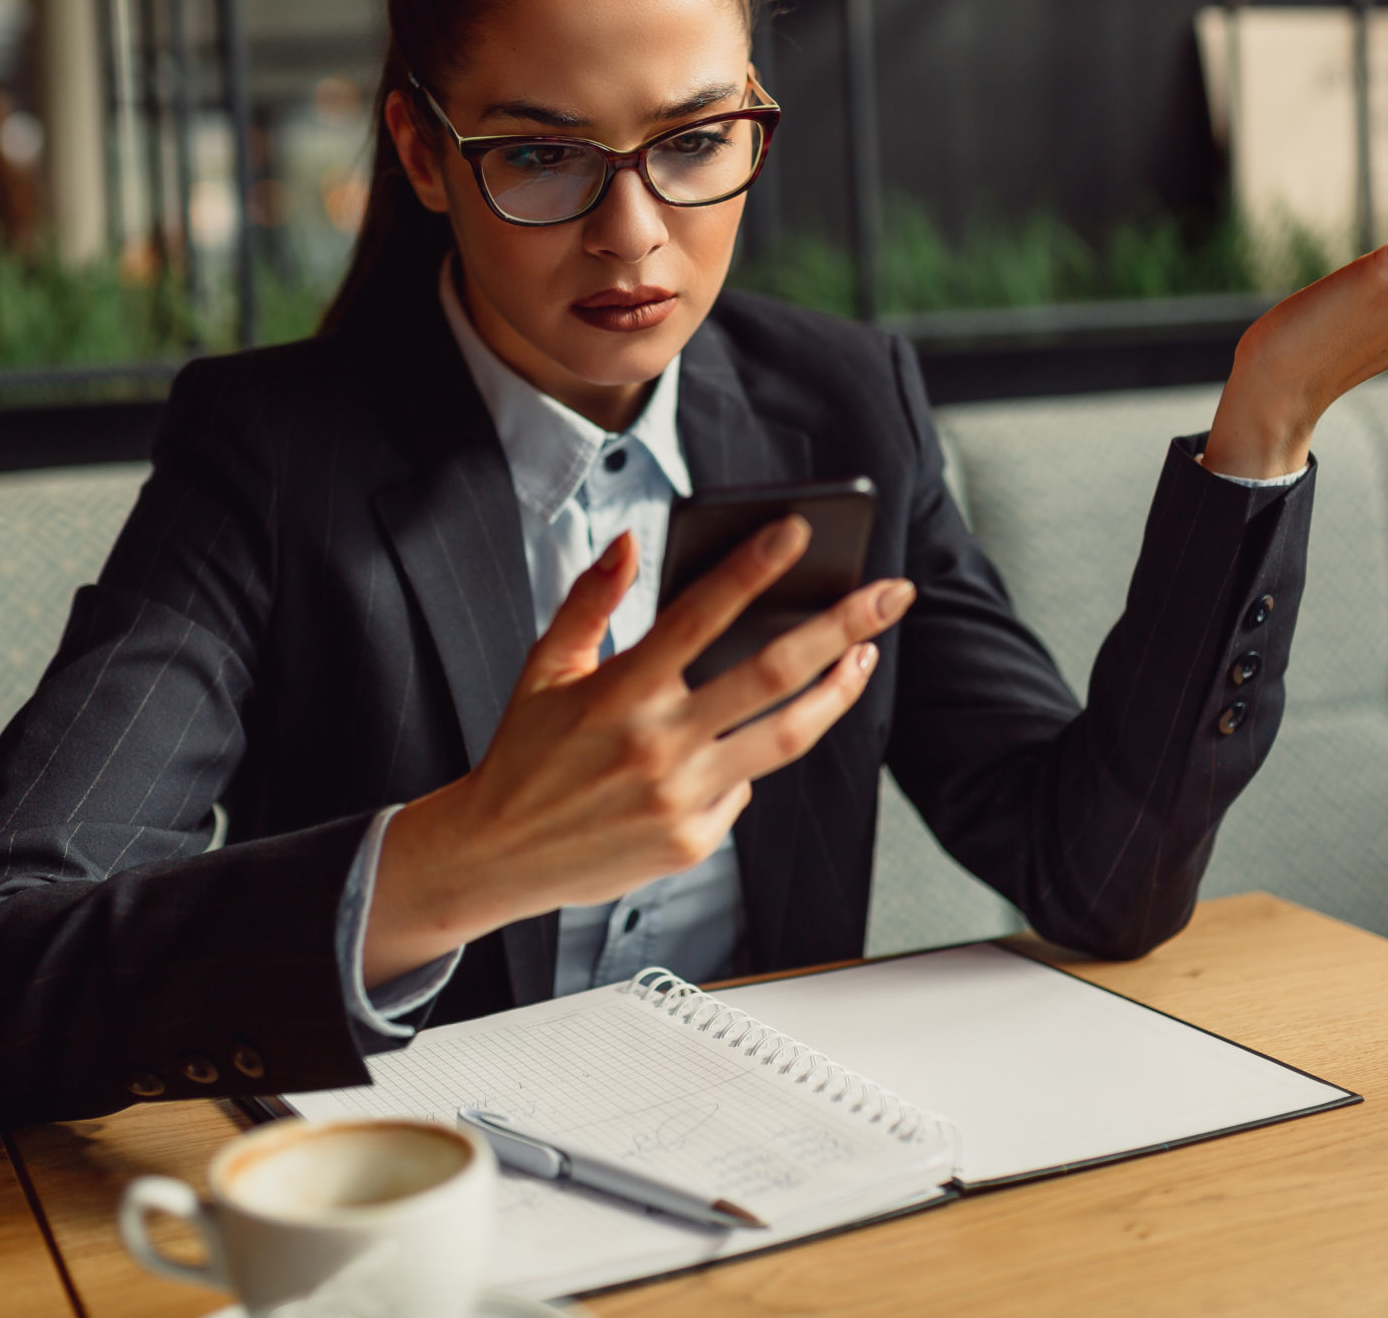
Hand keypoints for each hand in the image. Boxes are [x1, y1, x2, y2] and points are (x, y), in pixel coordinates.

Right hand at [363, 520, 914, 986]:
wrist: (496, 856)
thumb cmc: (524, 754)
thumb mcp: (544, 668)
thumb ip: (589, 602)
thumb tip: (629, 543)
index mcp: (618, 691)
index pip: (700, 614)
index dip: (752, 567)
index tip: (798, 531)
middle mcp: (657, 744)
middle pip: (773, 674)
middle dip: (842, 626)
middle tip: (891, 593)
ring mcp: (680, 798)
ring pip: (786, 738)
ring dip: (839, 692)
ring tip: (866, 656)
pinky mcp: (693, 842)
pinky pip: (744, 788)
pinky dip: (753, 759)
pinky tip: (748, 741)